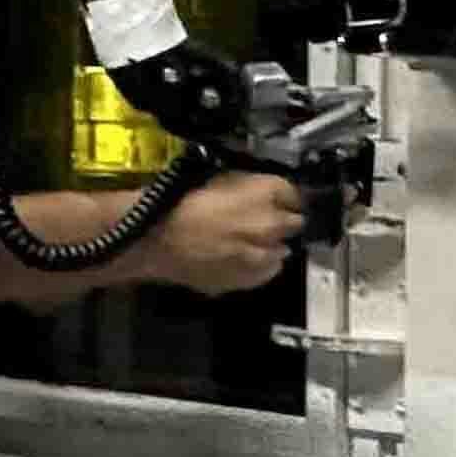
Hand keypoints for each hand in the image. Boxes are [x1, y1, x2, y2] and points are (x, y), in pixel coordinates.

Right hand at [148, 171, 306, 296]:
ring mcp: (265, 254)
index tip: (277, 198)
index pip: (292, 192)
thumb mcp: (218, 177)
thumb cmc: (183, 198)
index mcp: (266, 191)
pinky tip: (245, 261)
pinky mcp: (251, 279)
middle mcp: (274, 223)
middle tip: (265, 220)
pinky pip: (267, 271)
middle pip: (295, 222)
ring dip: (273, 245)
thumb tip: (261, 192)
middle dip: (285, 221)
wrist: (160, 238)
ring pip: (283, 250)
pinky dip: (262, 266)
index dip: (285, 195)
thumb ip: (246, 185)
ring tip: (252, 244)